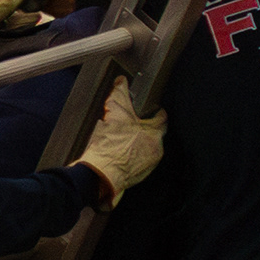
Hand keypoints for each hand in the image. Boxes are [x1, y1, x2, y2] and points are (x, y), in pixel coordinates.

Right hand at [73, 80, 166, 204]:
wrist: (98, 177)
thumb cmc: (108, 148)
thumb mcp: (114, 116)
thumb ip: (119, 96)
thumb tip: (121, 82)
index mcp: (155, 134)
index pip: (160, 117)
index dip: (153, 110)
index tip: (147, 107)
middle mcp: (155, 150)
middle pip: (152, 133)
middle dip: (142, 127)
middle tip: (127, 123)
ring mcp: (146, 165)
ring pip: (144, 147)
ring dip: (134, 143)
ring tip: (118, 140)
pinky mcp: (136, 175)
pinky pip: (135, 161)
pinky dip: (127, 156)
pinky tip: (114, 154)